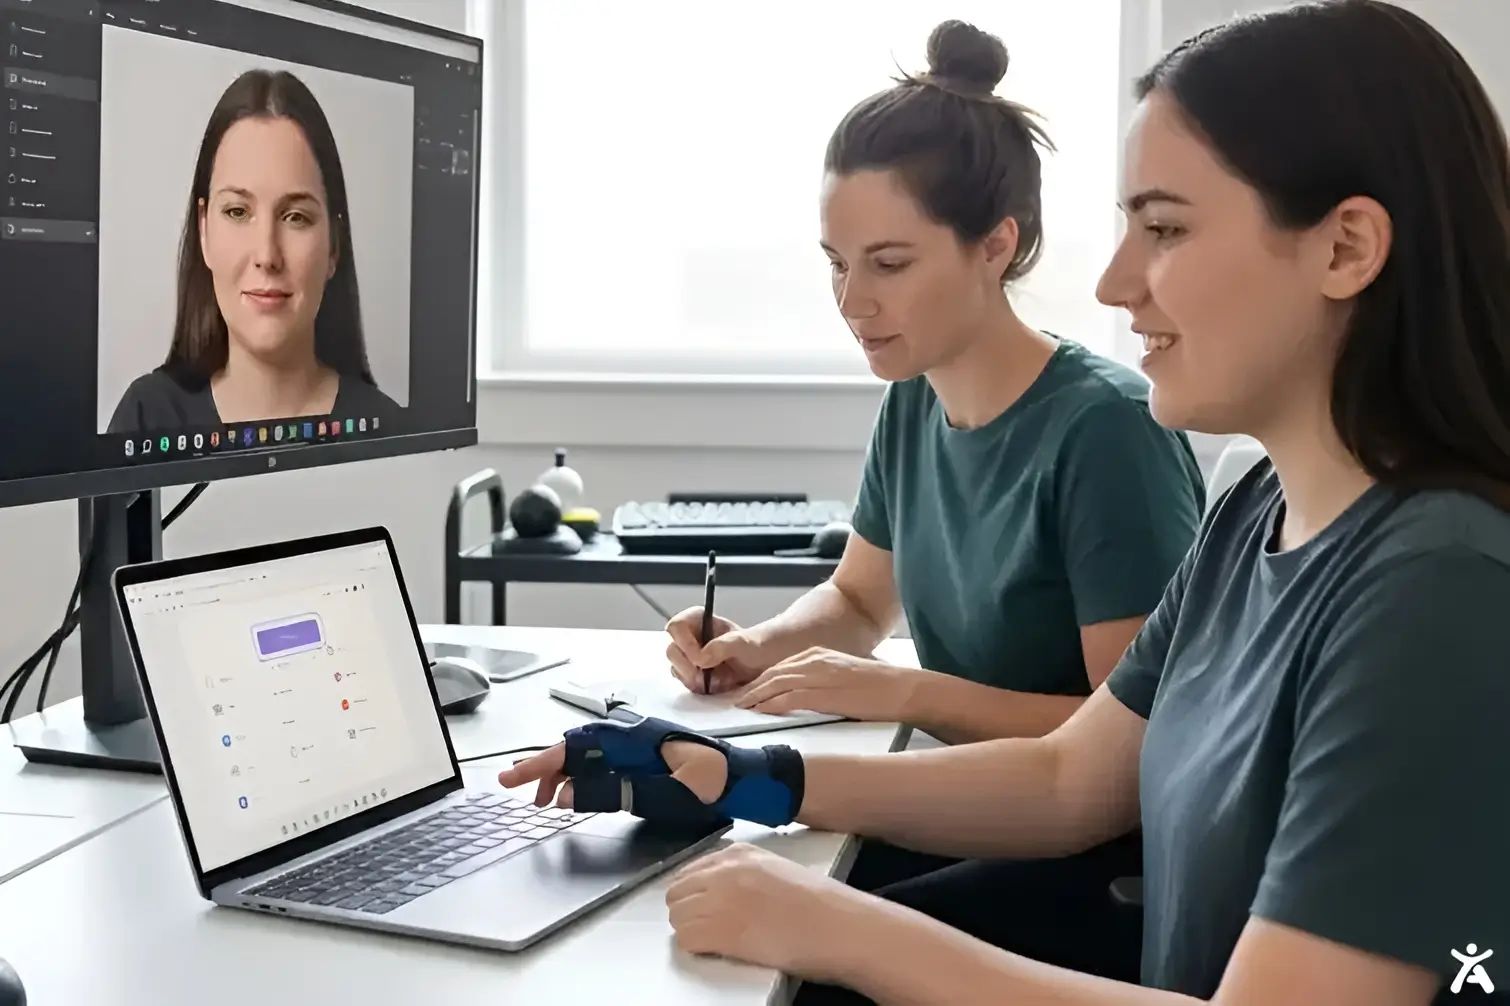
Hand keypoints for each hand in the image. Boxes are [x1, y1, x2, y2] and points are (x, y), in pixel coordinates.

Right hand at [497, 737, 727, 809]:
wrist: (745, 779)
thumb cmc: (715, 784)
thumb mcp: (665, 795)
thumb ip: (616, 794)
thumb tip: (569, 794)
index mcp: (637, 737)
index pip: (578, 747)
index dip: (543, 763)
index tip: (515, 777)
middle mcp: (632, 734)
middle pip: (576, 748)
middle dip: (545, 770)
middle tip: (520, 792)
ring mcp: (636, 743)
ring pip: (586, 754)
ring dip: (562, 775)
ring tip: (542, 800)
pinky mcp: (641, 755)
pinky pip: (602, 761)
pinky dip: (581, 776)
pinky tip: (572, 792)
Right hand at [665, 606, 769, 694]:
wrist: (764, 664)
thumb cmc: (755, 646)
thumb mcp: (744, 643)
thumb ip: (723, 646)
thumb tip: (702, 657)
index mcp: (698, 620)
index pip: (676, 626)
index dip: (684, 642)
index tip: (699, 657)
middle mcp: (690, 638)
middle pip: (672, 650)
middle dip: (686, 666)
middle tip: (702, 676)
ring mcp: (690, 658)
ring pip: (676, 669)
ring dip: (692, 679)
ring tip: (714, 681)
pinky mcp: (693, 676)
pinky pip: (685, 683)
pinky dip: (698, 688)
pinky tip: (714, 687)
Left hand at [666, 842, 873, 980]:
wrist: (839, 926)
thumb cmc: (819, 903)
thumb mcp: (776, 869)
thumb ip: (743, 871)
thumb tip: (717, 889)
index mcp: (738, 853)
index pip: (689, 870)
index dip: (693, 893)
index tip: (703, 906)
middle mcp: (725, 871)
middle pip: (676, 892)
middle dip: (686, 910)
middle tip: (707, 926)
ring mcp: (722, 899)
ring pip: (677, 916)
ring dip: (690, 929)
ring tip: (715, 939)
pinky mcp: (724, 931)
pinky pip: (687, 939)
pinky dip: (696, 947)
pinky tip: (717, 949)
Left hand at [735, 647, 922, 722]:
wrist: (904, 689)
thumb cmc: (878, 689)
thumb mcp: (842, 679)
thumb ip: (819, 684)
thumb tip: (800, 699)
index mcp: (818, 655)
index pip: (779, 667)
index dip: (759, 681)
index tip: (745, 693)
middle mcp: (815, 660)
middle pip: (772, 673)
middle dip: (751, 688)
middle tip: (734, 702)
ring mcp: (820, 674)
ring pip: (776, 683)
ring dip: (755, 696)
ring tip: (740, 708)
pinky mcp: (826, 692)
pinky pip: (791, 697)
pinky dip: (772, 703)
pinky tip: (760, 711)